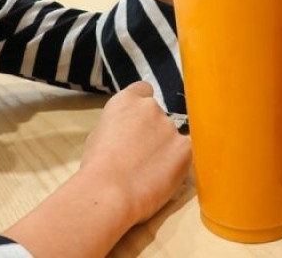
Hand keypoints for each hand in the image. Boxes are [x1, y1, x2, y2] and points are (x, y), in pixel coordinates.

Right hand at [5, 82, 190, 256]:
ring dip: (164, 148)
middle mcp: (151, 107)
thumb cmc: (95, 167)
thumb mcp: (98, 135)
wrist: (109, 191)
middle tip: (142, 155)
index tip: (139, 122)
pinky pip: (184, 152)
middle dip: (153, 131)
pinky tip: (164, 177)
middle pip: (157, 116)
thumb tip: (126, 133)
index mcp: (126, 100)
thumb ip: (118, 125)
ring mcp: (170, 125)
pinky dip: (177, 162)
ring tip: (150, 172)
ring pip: (171, 136)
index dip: (142, 107)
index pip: (143, 90)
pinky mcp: (185, 147)